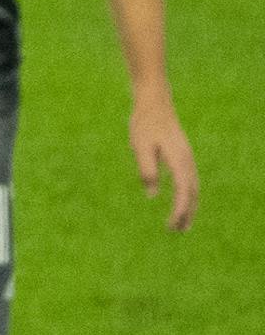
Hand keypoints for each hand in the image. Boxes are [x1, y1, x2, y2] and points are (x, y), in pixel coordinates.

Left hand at [128, 93, 198, 231]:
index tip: (172, 225)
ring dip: (189, 206)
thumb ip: (147, 171)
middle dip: (187, 213)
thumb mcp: (140, 148)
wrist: (154, 102)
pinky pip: (189, 180)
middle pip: (192, 192)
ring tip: (182, 224)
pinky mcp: (183, 155)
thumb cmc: (144, 124)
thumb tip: (151, 196)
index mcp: (179, 159)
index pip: (183, 191)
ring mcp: (187, 157)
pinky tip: (181, 202)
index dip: (179, 210)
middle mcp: (187, 160)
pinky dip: (188, 195)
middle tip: (178, 232)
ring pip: (193, 187)